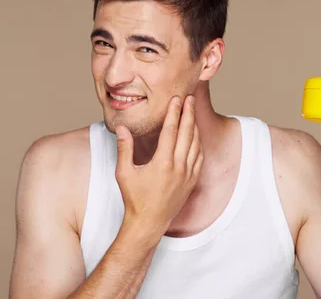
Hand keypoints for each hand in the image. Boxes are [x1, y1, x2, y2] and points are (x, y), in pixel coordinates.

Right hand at [114, 95, 203, 236]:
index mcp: (162, 163)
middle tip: (189, 98)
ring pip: (195, 144)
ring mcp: (187, 175)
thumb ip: (124, 148)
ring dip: (194, 126)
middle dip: (188, 113)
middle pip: (187, 133)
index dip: (175, 112)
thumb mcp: (124, 173)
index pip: (171, 130)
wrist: (149, 223)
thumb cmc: (134, 198)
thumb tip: (122, 128)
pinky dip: (198, 143)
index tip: (177, 99)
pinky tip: (195, 136)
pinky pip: (199, 157)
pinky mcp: (191, 181)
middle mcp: (178, 167)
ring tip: (192, 112)